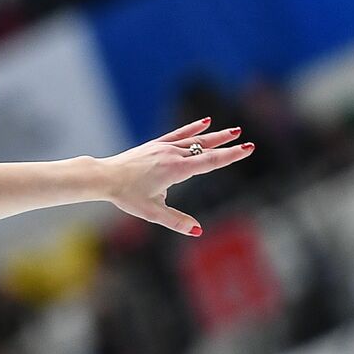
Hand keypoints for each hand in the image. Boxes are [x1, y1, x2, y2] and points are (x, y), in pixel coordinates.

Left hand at [99, 118, 252, 235]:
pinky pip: (178, 134)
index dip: (230, 155)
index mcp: (176, 170)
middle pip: (205, 149)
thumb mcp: (152, 212)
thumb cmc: (127, 195)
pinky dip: (192, 128)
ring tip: (233, 130)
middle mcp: (173, 155)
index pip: (210, 161)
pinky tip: (205, 121)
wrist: (105, 177)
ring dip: (215, 136)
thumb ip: (176, 221)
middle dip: (227, 145)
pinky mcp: (156, 145)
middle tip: (247, 140)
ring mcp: (164, 147)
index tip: (248, 148)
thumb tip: (198, 231)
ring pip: (194, 140)